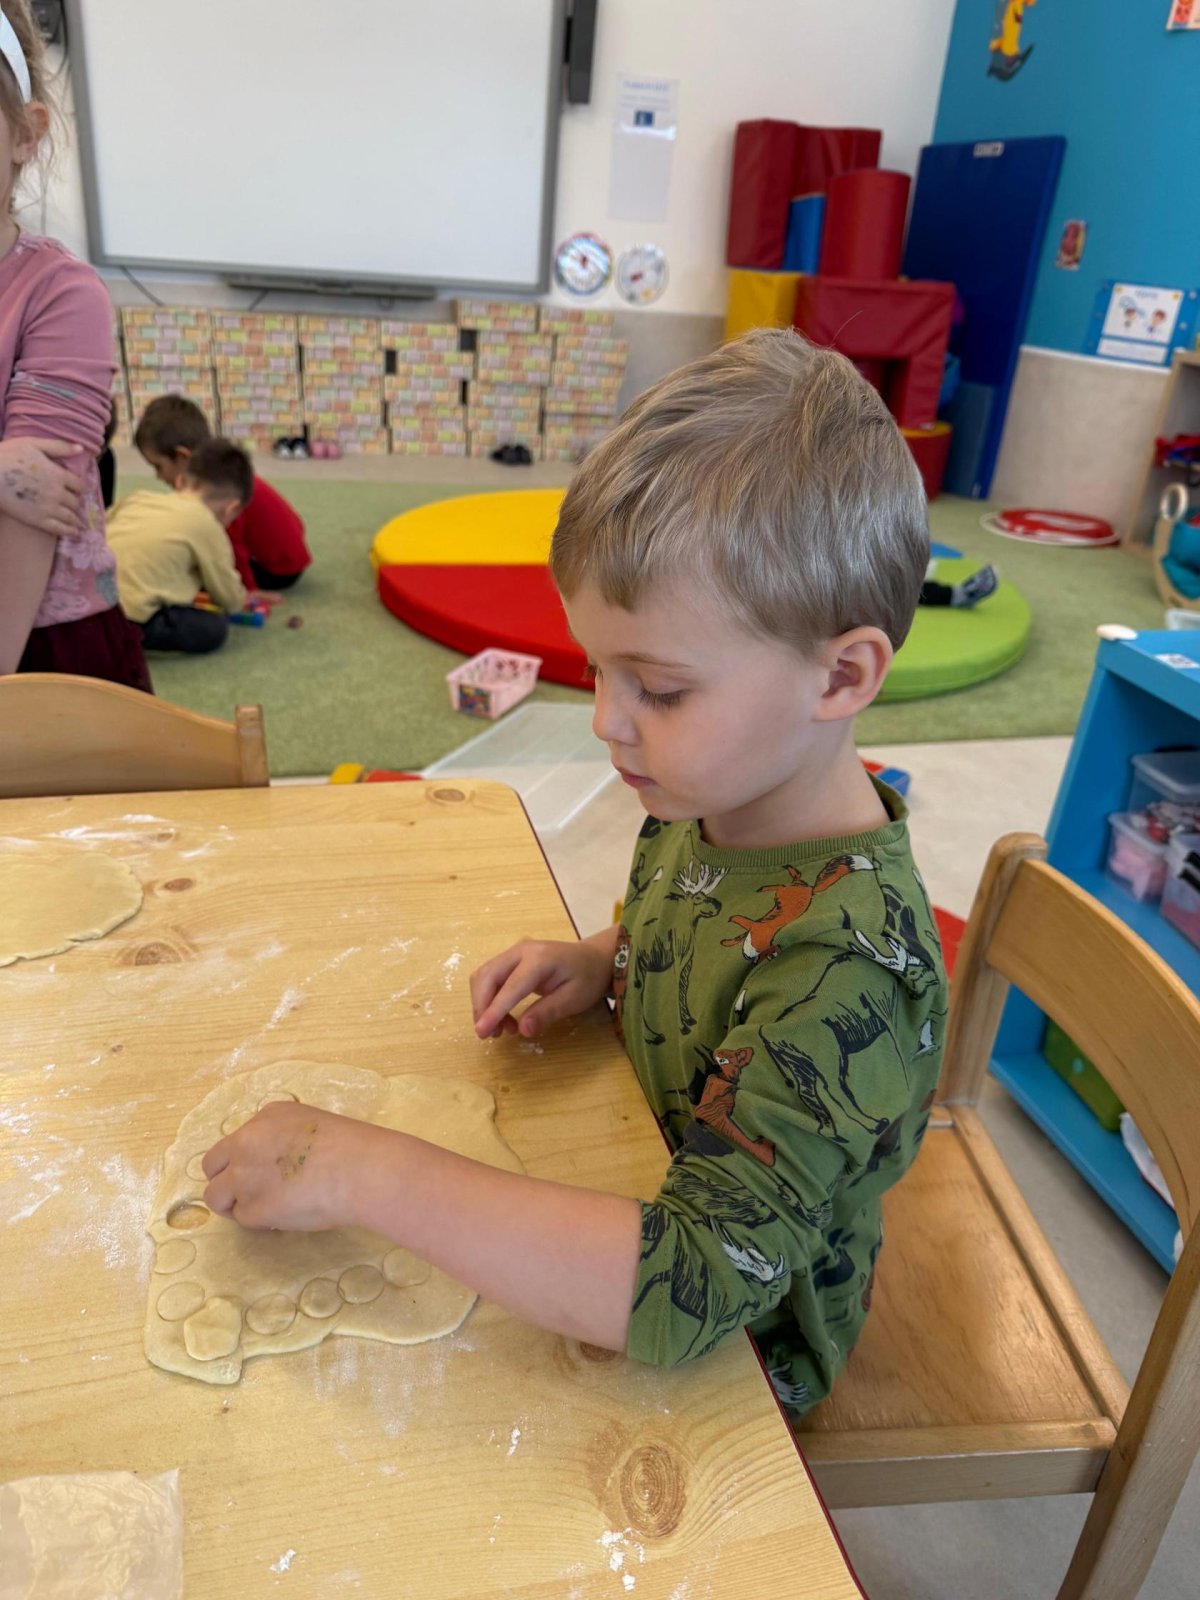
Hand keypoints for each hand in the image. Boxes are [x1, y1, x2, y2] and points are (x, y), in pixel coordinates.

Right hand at [0, 438, 84, 536]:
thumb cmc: (7, 455)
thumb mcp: (33, 444)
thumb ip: (58, 447)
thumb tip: (80, 448)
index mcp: (58, 475)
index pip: (80, 485)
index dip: (80, 488)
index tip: (79, 490)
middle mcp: (57, 493)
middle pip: (75, 502)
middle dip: (76, 502)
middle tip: (74, 505)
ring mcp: (48, 508)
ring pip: (71, 516)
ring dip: (76, 519)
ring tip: (78, 522)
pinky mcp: (37, 520)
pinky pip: (60, 529)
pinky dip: (70, 531)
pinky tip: (74, 532)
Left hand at [201, 1101, 385, 1230]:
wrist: (360, 1169)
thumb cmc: (351, 1146)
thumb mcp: (312, 1124)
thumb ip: (284, 1138)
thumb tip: (277, 1164)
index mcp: (266, 1117)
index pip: (237, 1141)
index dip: (246, 1160)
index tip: (264, 1171)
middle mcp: (246, 1142)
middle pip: (212, 1165)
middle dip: (225, 1181)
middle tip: (248, 1194)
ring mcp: (244, 1176)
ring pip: (215, 1196)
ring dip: (234, 1204)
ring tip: (262, 1209)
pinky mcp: (252, 1208)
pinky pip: (243, 1219)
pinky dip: (259, 1221)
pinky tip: (284, 1217)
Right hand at [470, 937, 611, 1040]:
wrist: (592, 959)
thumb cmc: (587, 978)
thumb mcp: (574, 999)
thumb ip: (547, 1012)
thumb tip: (523, 1030)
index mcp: (540, 959)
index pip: (510, 986)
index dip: (494, 1010)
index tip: (481, 1031)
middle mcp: (521, 951)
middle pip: (487, 976)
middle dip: (482, 1007)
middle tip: (489, 1034)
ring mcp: (514, 953)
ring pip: (484, 977)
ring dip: (484, 1004)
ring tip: (501, 1029)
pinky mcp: (510, 960)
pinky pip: (490, 978)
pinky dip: (489, 999)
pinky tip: (503, 1017)